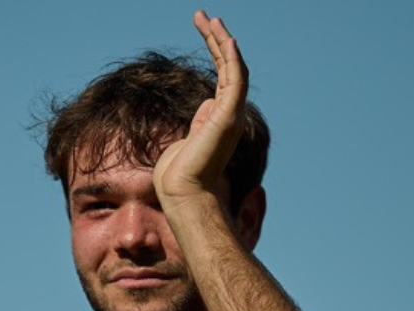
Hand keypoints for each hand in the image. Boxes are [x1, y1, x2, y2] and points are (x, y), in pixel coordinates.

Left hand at [153, 11, 248, 212]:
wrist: (182, 190)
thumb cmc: (177, 173)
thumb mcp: (184, 139)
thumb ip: (196, 122)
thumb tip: (204, 105)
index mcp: (218, 116)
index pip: (221, 75)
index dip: (214, 49)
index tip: (204, 28)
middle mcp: (228, 113)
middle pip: (227, 66)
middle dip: (216, 38)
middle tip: (204, 16)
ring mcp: (230, 114)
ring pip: (233, 68)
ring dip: (221, 41)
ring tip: (209, 18)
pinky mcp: (227, 117)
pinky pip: (235, 80)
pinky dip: (233, 59)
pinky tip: (226, 39)